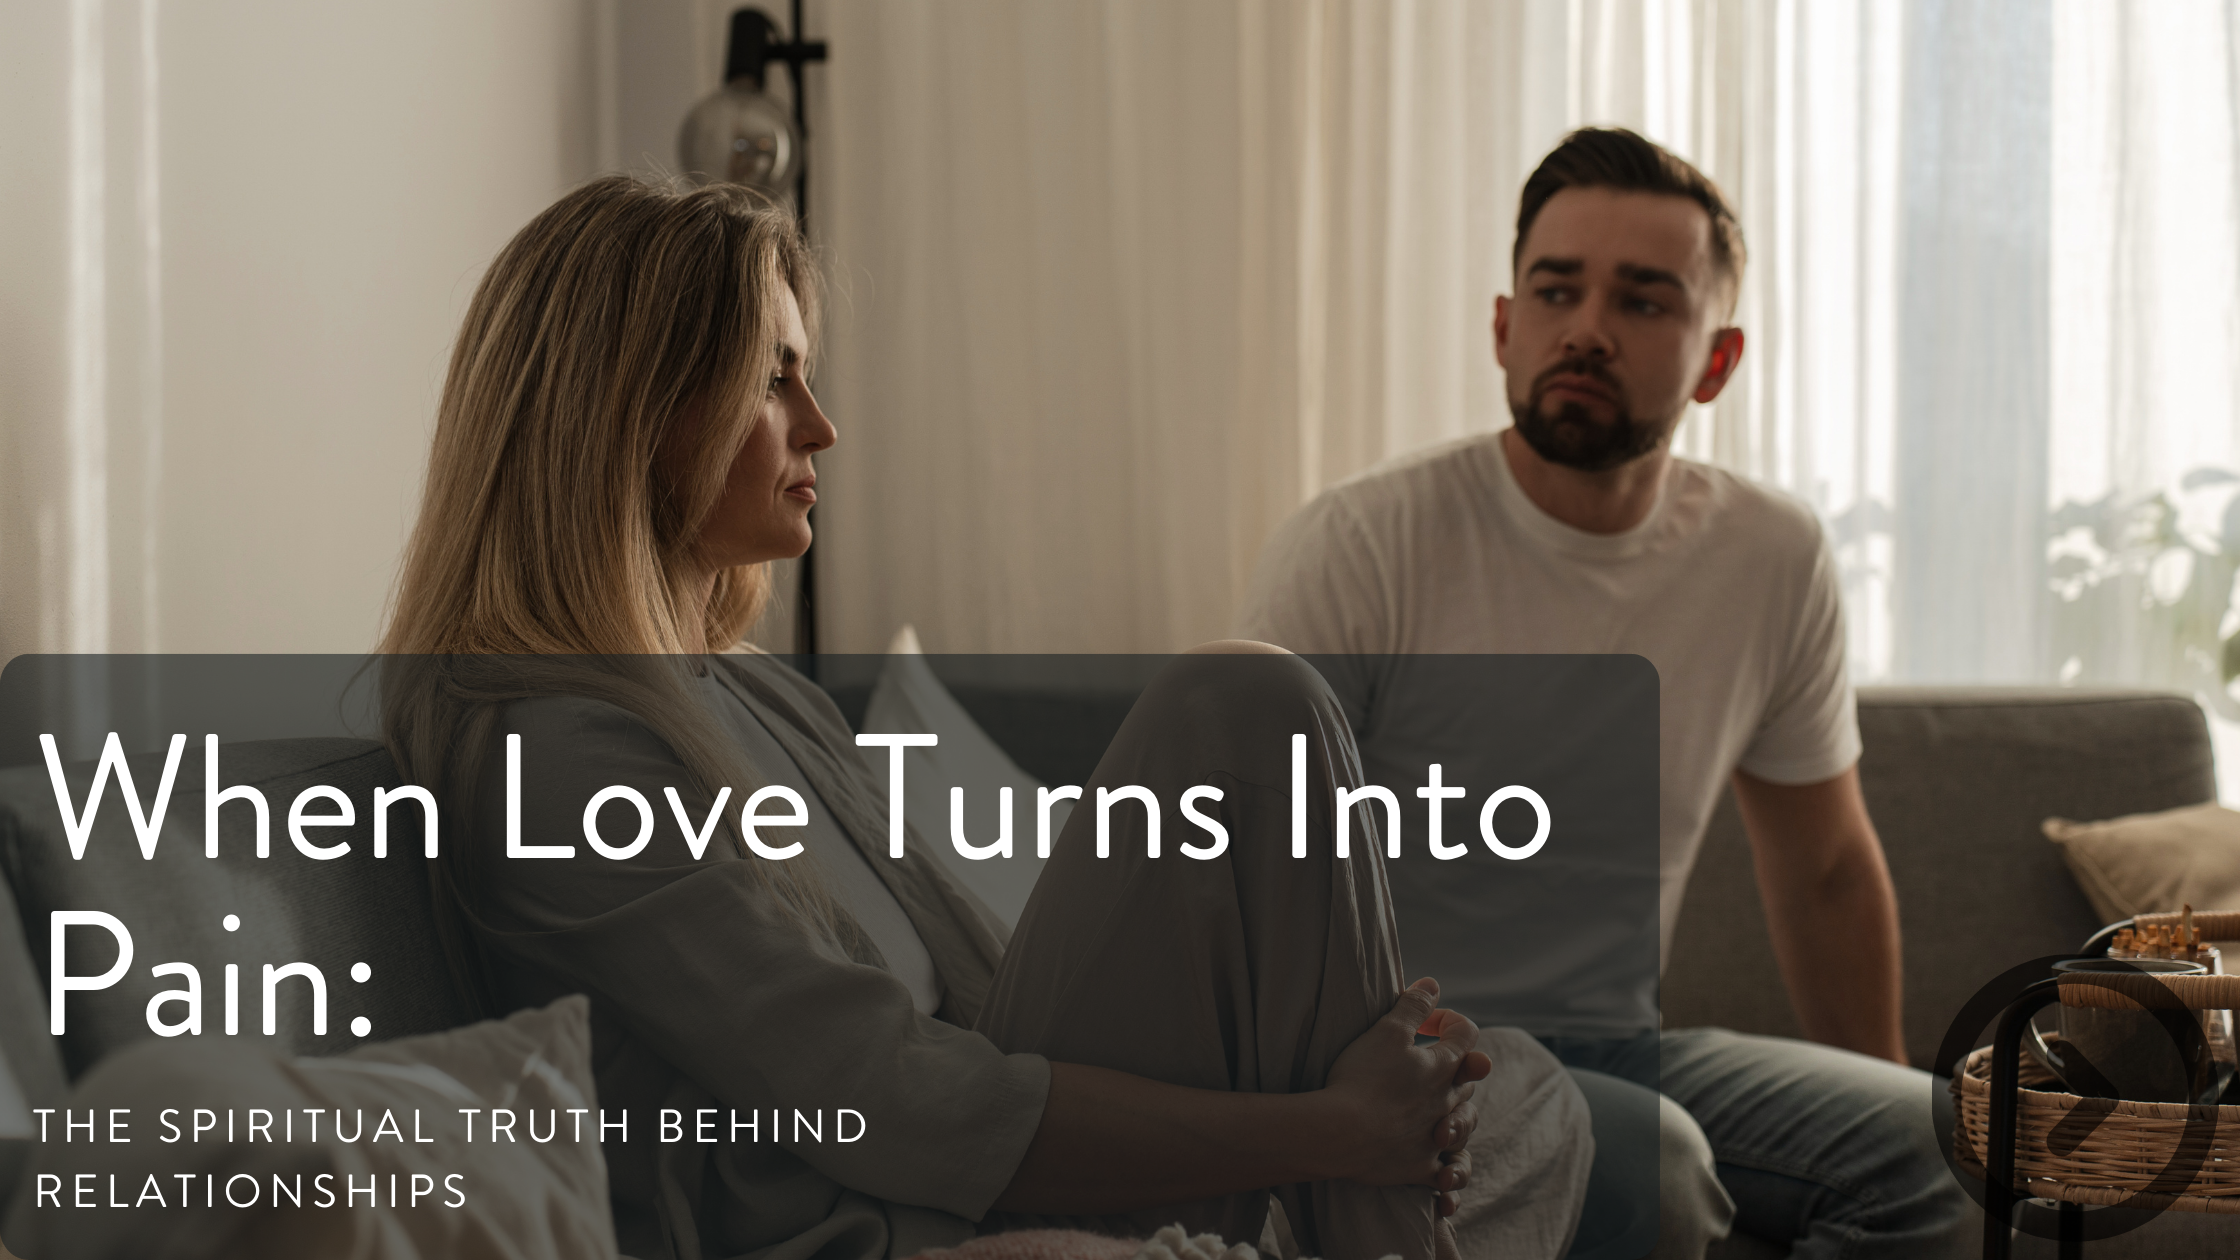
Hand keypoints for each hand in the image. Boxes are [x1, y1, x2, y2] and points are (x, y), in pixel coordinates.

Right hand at [1321, 977, 1491, 1193]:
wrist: (1341, 1133)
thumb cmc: (1362, 1077)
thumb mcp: (1387, 1030)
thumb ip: (1413, 1005)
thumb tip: (1432, 984)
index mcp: (1444, 1066)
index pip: (1467, 1033)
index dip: (1448, 1020)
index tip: (1423, 1024)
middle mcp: (1448, 1102)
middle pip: (1467, 1079)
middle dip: (1453, 1066)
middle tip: (1423, 1063)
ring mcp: (1436, 1138)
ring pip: (1465, 1123)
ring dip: (1456, 1113)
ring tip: (1437, 1108)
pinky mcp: (1421, 1169)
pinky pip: (1448, 1174)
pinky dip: (1451, 1172)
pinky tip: (1445, 1172)